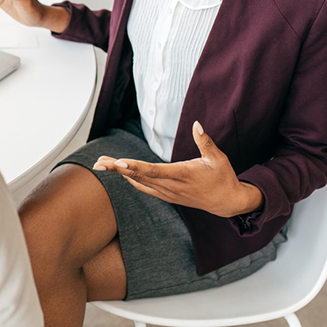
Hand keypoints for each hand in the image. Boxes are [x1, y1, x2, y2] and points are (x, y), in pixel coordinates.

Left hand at [92, 122, 263, 217]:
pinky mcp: (167, 196)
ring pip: (138, 182)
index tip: (118, 163)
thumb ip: (205, 142)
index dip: (134, 167)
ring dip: (120, 174)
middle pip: (139, 177)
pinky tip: (120, 173)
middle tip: (98, 163)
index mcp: (183, 175)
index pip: (154, 171)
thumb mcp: (218, 158)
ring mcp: (168, 193)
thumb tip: (196, 124)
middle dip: (117, 169)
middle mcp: (171, 186)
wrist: (227, 202)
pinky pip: (144, 187)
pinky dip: (131, 179)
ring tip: (101, 164)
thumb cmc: (223, 177)